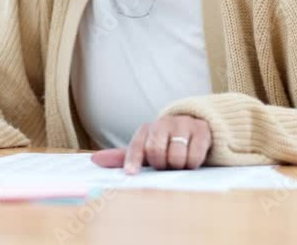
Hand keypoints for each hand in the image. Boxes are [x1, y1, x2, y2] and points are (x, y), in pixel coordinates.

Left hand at [90, 114, 211, 174]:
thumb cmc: (166, 143)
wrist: (195, 125)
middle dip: (161, 164)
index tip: (131, 174)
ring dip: (178, 165)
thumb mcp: (145, 149)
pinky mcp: (201, 129)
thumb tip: (94, 160)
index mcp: (146, 129)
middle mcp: (163, 123)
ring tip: (179, 162)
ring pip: (176, 156)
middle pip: (156, 151)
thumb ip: (123, 156)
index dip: (132, 161)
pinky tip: (192, 159)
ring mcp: (182, 124)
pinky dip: (192, 163)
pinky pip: (194, 155)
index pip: (136, 146)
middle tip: (165, 165)